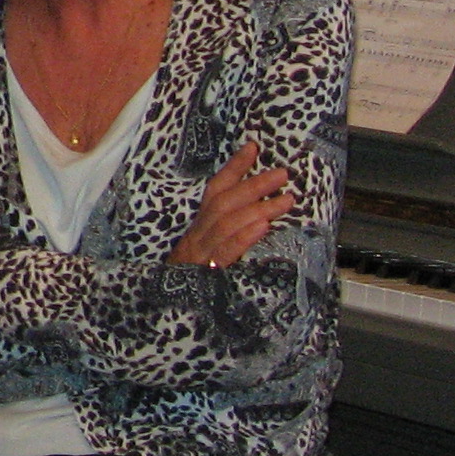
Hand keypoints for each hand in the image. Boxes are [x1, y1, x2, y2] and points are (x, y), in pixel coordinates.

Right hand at [168, 140, 294, 269]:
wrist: (168, 308)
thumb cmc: (194, 275)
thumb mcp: (208, 248)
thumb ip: (227, 229)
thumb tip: (261, 212)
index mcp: (200, 225)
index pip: (215, 190)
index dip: (233, 168)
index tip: (253, 147)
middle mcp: (199, 234)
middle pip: (224, 203)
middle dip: (254, 185)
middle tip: (282, 174)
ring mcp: (202, 253)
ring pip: (227, 224)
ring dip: (258, 208)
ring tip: (286, 200)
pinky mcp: (208, 274)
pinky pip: (226, 252)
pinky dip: (244, 238)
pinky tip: (263, 228)